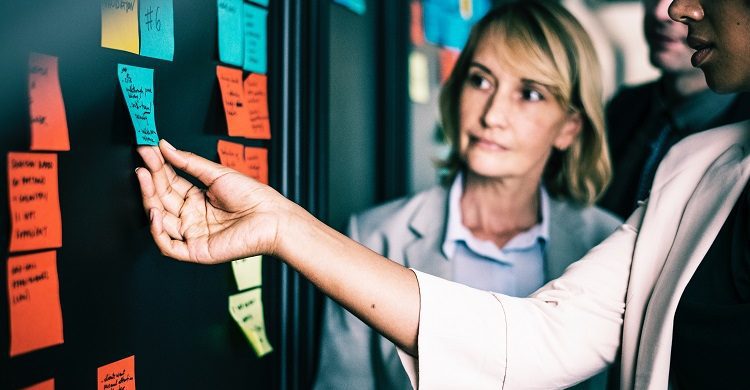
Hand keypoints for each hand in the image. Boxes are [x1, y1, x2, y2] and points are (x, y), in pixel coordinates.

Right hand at [135, 139, 290, 262]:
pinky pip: (168, 246)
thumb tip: (165, 146)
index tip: (146, 149)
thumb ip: (189, 163)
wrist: (272, 217)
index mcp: (198, 200)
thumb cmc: (253, 196)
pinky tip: (155, 211)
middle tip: (142, 162)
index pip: (170, 184)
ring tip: (145, 178)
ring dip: (149, 200)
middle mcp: (192, 218)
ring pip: (160, 221)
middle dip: (150, 181)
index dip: (157, 168)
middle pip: (162, 200)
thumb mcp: (217, 174)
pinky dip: (157, 232)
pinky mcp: (196, 251)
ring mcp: (193, 235)